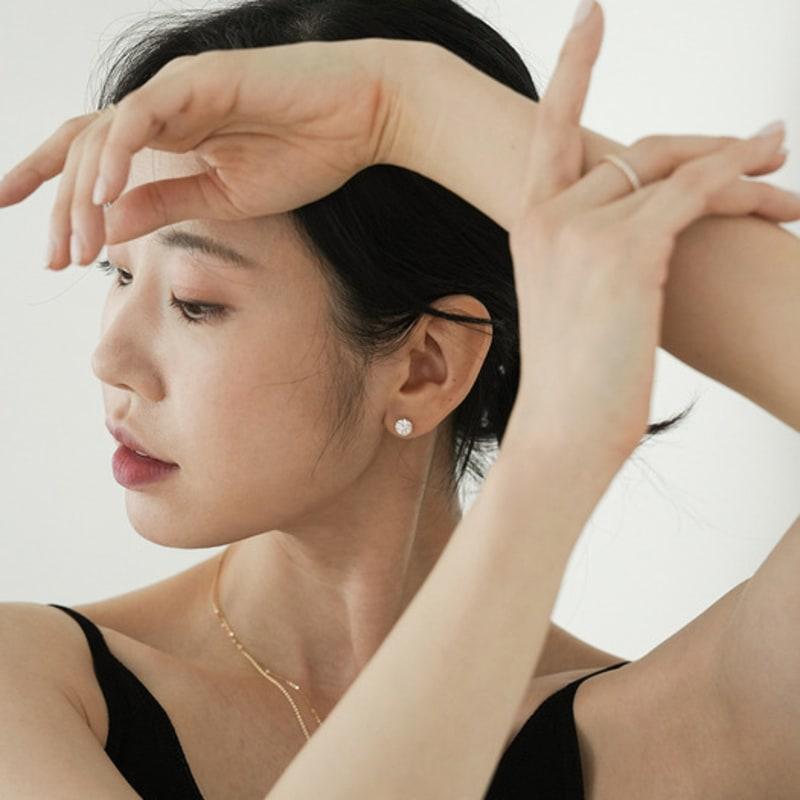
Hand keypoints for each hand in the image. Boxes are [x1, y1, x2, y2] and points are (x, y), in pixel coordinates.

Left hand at [0, 38, 404, 268]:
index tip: (48, 247)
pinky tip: (104, 198)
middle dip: (58, 204)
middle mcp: (162, 107)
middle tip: (52, 259)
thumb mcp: (225, 197)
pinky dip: (117, 156)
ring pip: (103, 136)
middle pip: (84, 149)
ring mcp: (177, 89)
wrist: (364, 117)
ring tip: (78, 247)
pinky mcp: (199, 80)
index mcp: (170, 133)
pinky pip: (140, 115)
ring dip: (83, 196)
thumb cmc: (307, 154)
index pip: (94, 157)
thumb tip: (108, 223)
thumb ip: (165, 204)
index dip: (58, 193)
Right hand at [507, 1, 787, 465]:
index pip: (553, 128)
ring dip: (744, 167)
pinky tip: (777, 189)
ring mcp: (583, 229)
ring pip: (680, 169)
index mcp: (532, 224)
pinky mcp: (626, 251)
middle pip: (644, 147)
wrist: (563, 432)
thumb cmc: (575, 379)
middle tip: (768, 144)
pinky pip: (696, 194)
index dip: (574, 67)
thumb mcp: (574, 302)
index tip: (591, 14)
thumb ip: (596, 250)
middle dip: (713, 144)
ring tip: (786, 171)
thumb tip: (651, 225)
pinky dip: (743, 186)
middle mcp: (550, 215)